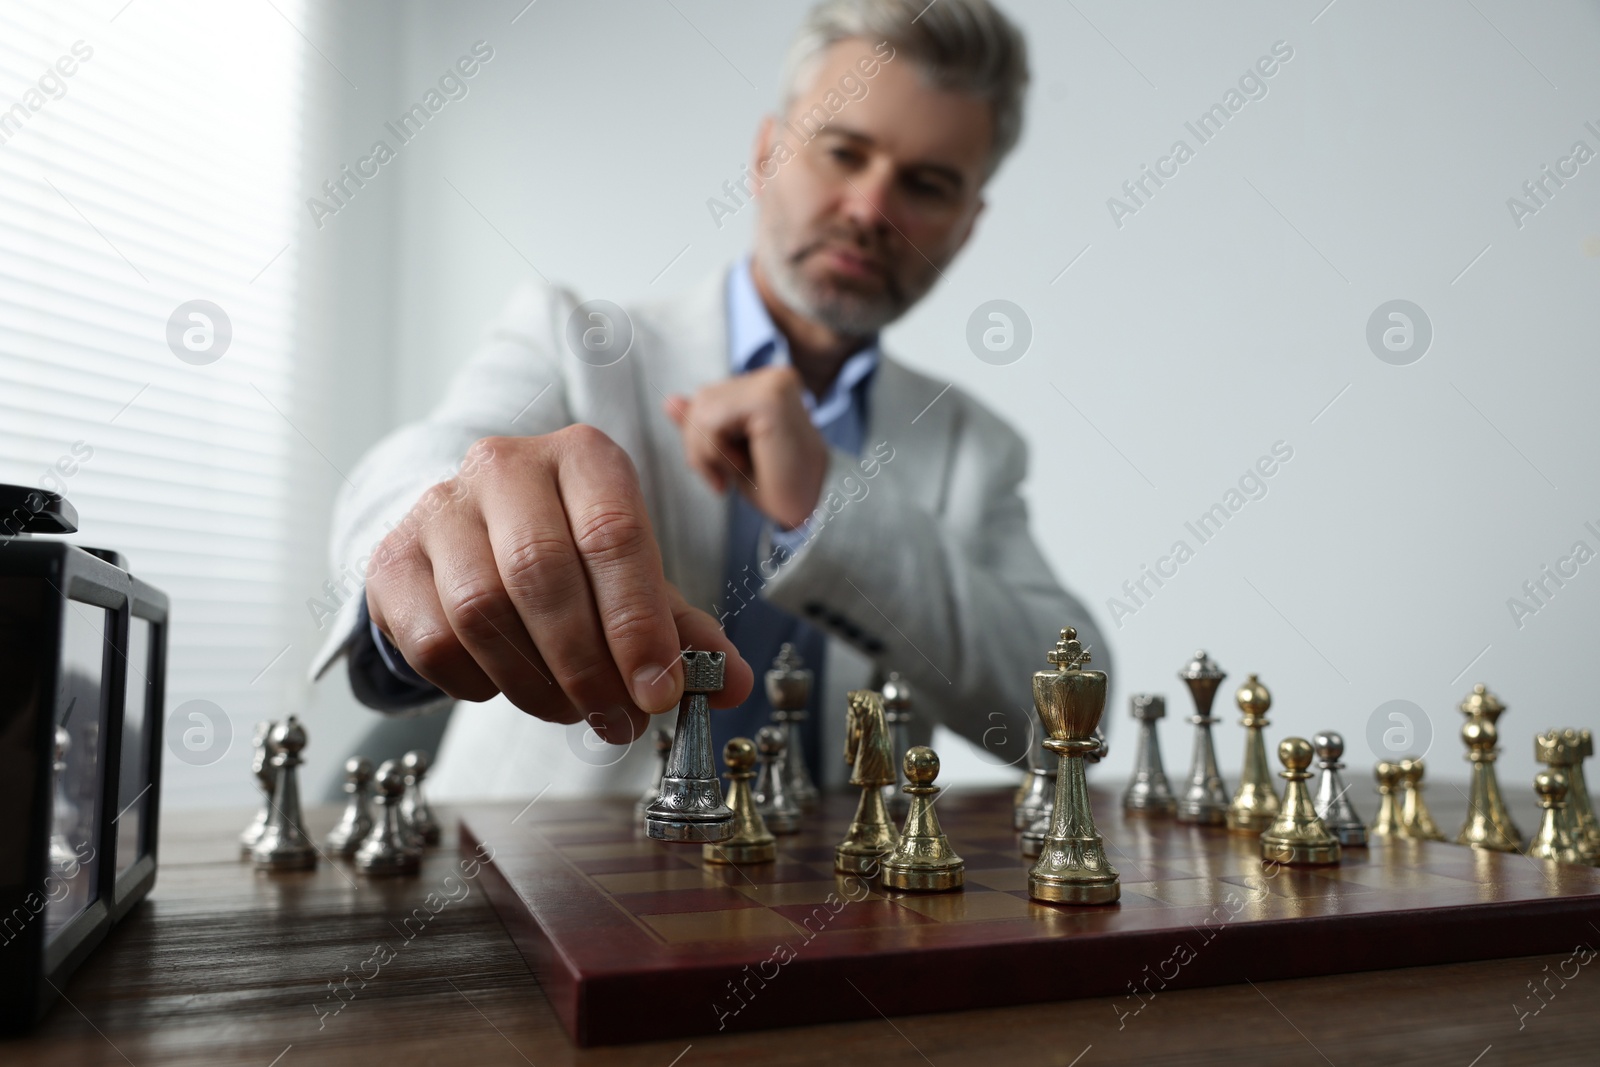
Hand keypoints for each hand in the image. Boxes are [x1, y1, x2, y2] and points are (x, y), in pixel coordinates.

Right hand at [364, 425, 753, 742]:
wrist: (474, 537)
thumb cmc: (570, 555)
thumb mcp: (635, 578)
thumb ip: (684, 630)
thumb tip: (730, 683)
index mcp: (582, 456)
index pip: (612, 535)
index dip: (638, 623)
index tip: (660, 692)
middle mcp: (505, 466)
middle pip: (541, 571)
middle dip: (587, 663)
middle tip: (618, 718)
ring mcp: (439, 508)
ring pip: (481, 609)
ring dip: (536, 681)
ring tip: (573, 710)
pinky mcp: (393, 560)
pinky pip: (433, 641)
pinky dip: (479, 682)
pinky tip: (509, 685)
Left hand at [664, 365, 828, 529]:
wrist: (806, 517)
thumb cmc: (778, 491)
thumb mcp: (729, 453)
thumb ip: (702, 424)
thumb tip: (670, 402)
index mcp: (770, 386)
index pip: (708, 398)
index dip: (701, 439)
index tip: (721, 473)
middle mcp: (776, 378)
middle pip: (701, 399)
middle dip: (701, 446)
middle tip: (727, 477)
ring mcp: (775, 384)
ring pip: (701, 409)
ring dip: (709, 452)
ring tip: (741, 471)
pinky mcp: (769, 399)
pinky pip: (710, 419)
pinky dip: (715, 452)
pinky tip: (745, 466)